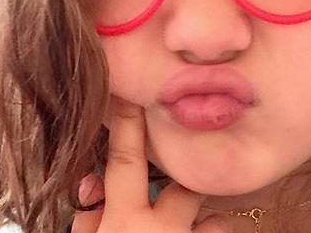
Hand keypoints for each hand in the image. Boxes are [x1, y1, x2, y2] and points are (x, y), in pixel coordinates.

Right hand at [71, 96, 231, 232]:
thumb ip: (89, 217)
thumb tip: (92, 183)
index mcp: (124, 222)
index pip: (125, 159)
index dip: (126, 122)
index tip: (128, 91)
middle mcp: (163, 228)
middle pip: (183, 183)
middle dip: (181, 182)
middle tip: (172, 194)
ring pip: (214, 214)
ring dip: (201, 216)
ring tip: (187, 227)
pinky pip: (220, 230)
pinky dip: (209, 231)